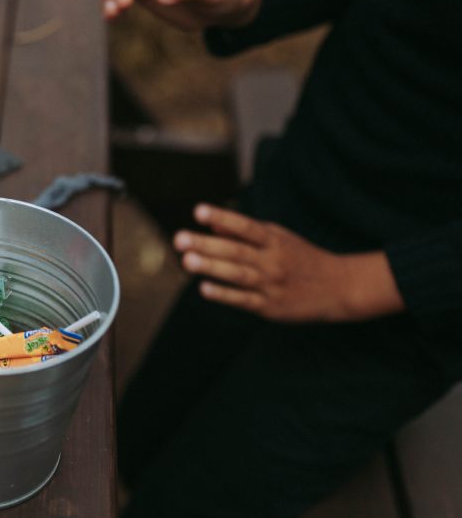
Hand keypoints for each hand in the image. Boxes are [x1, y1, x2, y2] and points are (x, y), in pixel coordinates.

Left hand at [173, 204, 404, 321]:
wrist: (338, 288)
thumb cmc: (300, 258)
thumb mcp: (278, 239)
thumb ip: (244, 233)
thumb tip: (213, 225)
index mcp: (274, 240)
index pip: (245, 226)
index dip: (222, 217)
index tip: (198, 210)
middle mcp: (273, 261)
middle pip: (237, 251)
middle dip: (206, 245)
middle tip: (179, 238)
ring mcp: (271, 284)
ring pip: (238, 275)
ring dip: (212, 268)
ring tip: (187, 260)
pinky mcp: (270, 307)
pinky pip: (244, 300)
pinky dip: (225, 294)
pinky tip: (205, 289)